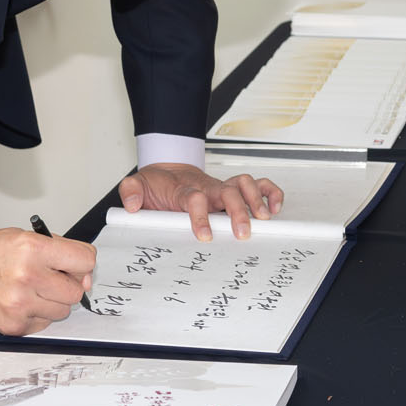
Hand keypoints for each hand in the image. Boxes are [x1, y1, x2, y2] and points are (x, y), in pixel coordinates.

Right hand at [0, 228, 93, 335]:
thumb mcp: (23, 236)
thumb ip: (58, 251)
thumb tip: (85, 273)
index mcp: (33, 249)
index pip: (85, 260)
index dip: (83, 264)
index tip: (77, 266)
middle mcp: (28, 277)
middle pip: (76, 292)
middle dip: (68, 285)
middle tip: (51, 278)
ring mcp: (20, 305)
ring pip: (62, 311)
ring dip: (53, 302)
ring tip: (32, 289)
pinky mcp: (12, 325)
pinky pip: (43, 324)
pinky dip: (36, 314)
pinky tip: (19, 301)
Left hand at [117, 163, 282, 241]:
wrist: (168, 170)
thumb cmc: (158, 184)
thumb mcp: (137, 185)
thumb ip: (131, 192)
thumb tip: (130, 204)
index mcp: (184, 190)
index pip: (194, 199)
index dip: (200, 216)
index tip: (205, 236)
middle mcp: (207, 188)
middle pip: (227, 192)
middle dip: (238, 211)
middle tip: (243, 233)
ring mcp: (221, 188)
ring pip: (245, 184)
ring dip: (257, 199)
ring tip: (263, 219)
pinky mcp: (232, 189)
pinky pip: (257, 185)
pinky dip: (270, 193)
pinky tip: (274, 208)